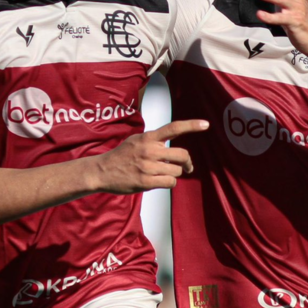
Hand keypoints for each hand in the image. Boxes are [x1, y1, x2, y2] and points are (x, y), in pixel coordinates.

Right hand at [91, 119, 208, 193]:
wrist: (102, 171)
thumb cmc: (121, 156)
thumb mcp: (136, 140)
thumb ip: (153, 140)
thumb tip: (172, 147)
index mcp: (148, 138)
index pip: (174, 128)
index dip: (191, 125)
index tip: (206, 124)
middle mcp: (149, 150)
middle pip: (182, 154)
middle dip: (187, 162)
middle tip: (187, 166)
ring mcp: (148, 166)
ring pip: (176, 171)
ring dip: (173, 173)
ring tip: (162, 173)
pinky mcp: (146, 181)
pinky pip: (170, 182)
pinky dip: (169, 183)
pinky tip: (159, 181)